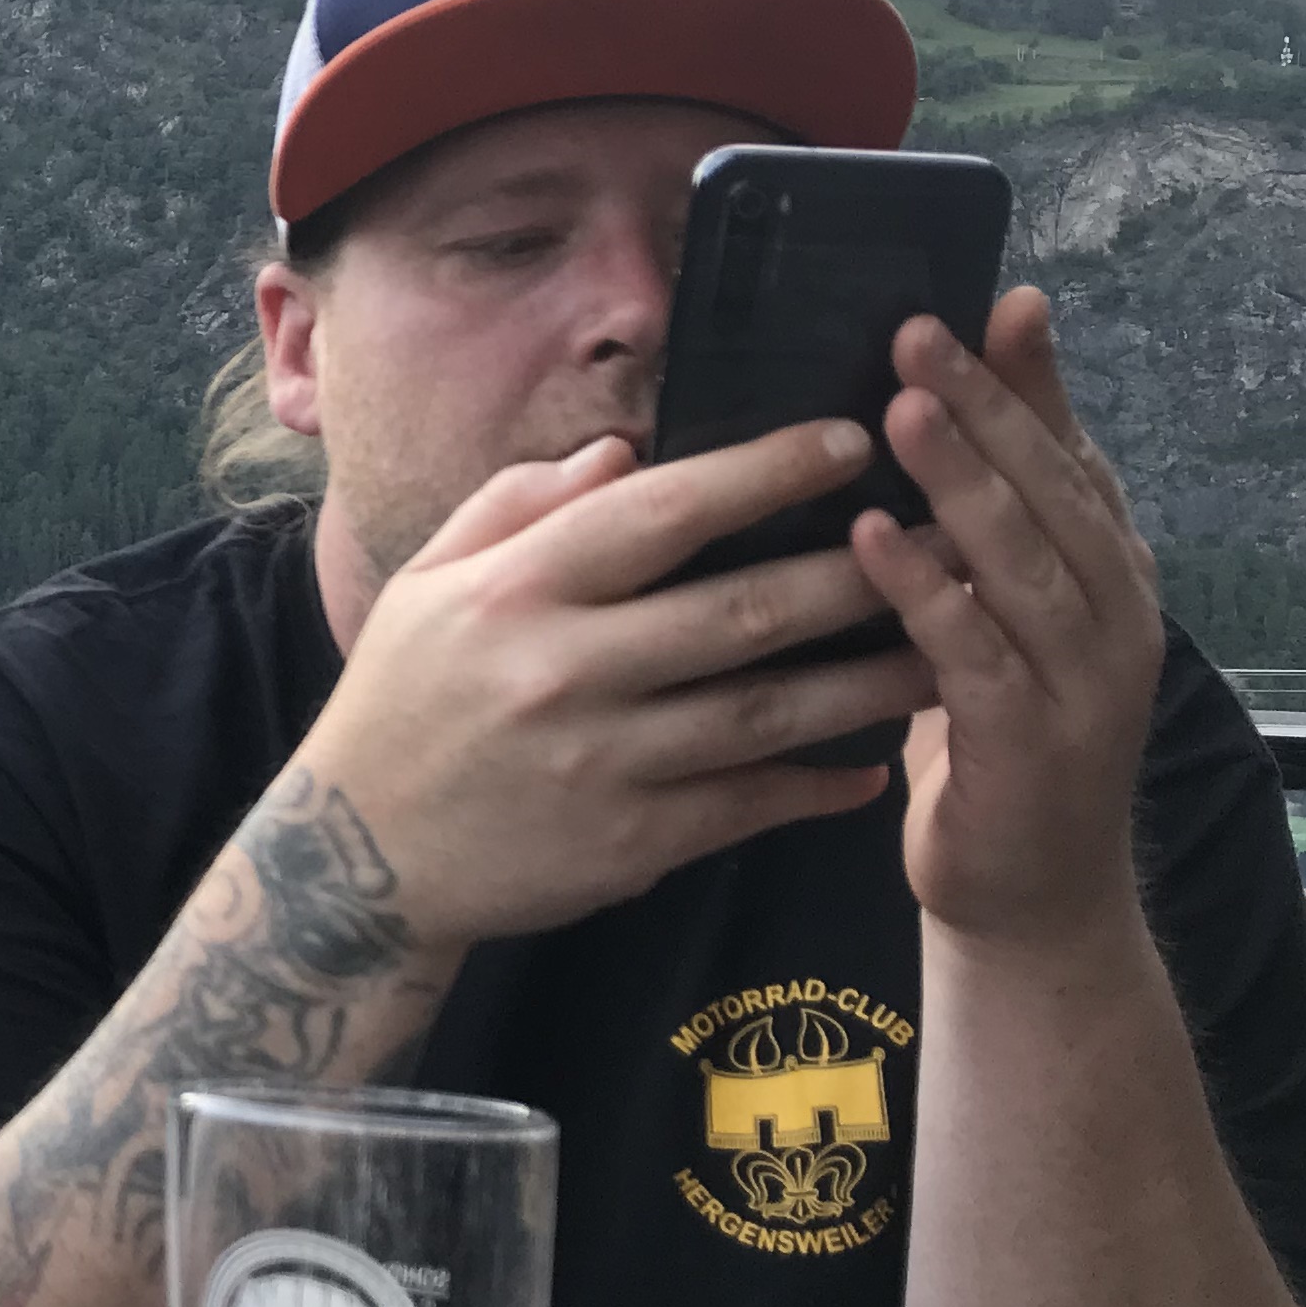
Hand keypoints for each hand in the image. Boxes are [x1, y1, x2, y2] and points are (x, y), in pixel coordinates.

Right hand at [302, 421, 941, 953]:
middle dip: (860, 571)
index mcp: (516, 593)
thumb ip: (518, 506)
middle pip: (742, 611)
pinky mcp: (630, 846)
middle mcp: (564, 672)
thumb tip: (625, 453)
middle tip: (953, 536)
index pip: (661, 513)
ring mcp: (603, 765)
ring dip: (871, 681)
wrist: (352, 867)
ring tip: (953, 646)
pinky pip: (750, 805)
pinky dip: (819, 787)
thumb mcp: (425, 586)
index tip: (851, 439)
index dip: (764, 472)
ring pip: (769, 713)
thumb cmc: (398, 705)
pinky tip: (875, 767)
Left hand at [853, 288, 1164, 947]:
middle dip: (987, 404)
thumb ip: (973, 534)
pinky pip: (974, 651)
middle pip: (1052, 488)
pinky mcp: (1030, 743)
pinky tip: (873, 537)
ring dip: (961, 477)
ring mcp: (1082, 680)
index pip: (1072, 456)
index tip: (1002, 299)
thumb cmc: (991, 740)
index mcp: (1104, 576)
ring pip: (1023, 558)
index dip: (1037, 381)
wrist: (1028, 897)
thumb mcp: (992, 618)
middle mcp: (1113, 615)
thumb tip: (915, 421)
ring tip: (899, 406)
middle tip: (919, 328)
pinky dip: (927, 589)